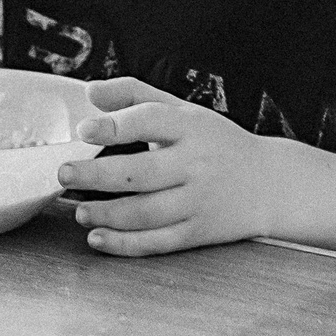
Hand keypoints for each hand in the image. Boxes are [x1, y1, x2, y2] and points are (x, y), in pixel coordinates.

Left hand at [57, 77, 273, 256]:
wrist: (271, 184)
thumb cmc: (216, 142)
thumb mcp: (184, 111)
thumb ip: (136, 95)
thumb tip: (90, 92)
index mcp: (190, 126)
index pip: (151, 120)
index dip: (116, 125)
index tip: (84, 130)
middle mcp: (196, 163)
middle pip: (142, 172)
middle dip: (98, 175)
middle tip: (64, 173)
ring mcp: (199, 200)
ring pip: (147, 212)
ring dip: (107, 213)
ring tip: (78, 210)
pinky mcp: (199, 231)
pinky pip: (158, 241)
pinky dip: (125, 244)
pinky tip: (98, 238)